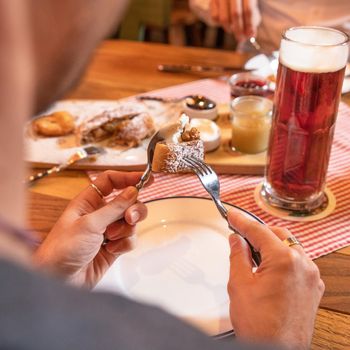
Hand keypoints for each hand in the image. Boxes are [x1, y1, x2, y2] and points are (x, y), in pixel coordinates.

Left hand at [33, 171, 147, 287]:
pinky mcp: (114, 246)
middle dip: (133, 209)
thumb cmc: (63, 248)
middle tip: (130, 217)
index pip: (111, 181)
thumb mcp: (90, 223)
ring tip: (111, 237)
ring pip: (131, 221)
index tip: (146, 179)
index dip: (128, 177)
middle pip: (127, 201)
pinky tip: (111, 249)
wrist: (60, 280)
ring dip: (125, 229)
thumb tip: (133, 190)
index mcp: (89, 201)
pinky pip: (130, 239)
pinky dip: (124, 244)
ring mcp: (108, 230)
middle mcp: (100, 213)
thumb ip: (115, 207)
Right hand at [210, 0, 260, 39]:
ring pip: (224, 18)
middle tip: (240, 39)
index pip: (248, 10)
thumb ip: (252, 20)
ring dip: (229, 28)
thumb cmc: (243, 3)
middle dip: (238, 30)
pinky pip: (215, 18)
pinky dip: (220, 24)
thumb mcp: (251, 8)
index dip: (249, 25)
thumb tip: (251, 35)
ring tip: (232, 30)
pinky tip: (225, 22)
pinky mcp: (212, 1)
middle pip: (235, 14)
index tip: (250, 36)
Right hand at [227, 209, 323, 349]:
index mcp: (285, 260)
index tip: (232, 215)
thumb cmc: (261, 326)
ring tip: (252, 255)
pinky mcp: (313, 288)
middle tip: (240, 236)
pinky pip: (298, 263)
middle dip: (258, 233)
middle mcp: (304, 265)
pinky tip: (268, 269)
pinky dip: (282, 260)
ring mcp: (311, 277)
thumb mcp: (239, 285)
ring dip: (271, 246)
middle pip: (278, 235)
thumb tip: (236, 240)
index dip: (242, 221)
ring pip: (289, 247)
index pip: (259, 231)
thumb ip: (238, 255)